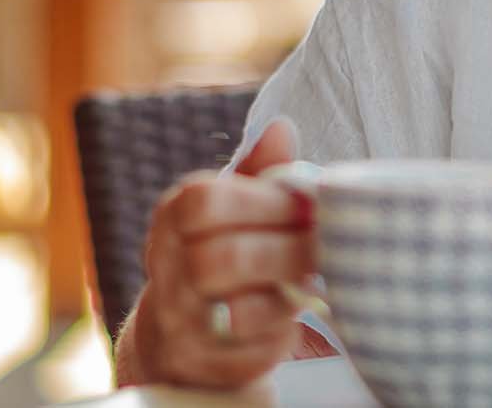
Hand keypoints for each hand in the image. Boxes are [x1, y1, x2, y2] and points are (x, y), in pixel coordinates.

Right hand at [127, 118, 315, 388]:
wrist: (179, 332)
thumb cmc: (221, 250)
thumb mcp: (233, 205)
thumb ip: (260, 171)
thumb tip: (282, 127)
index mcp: (172, 218)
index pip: (204, 203)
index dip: (265, 203)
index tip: (309, 205)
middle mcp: (165, 269)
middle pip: (224, 259)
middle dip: (287, 251)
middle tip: (326, 247)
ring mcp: (178, 322)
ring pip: (238, 311)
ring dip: (289, 294)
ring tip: (315, 279)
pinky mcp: (202, 365)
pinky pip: (251, 351)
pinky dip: (282, 333)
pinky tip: (294, 314)